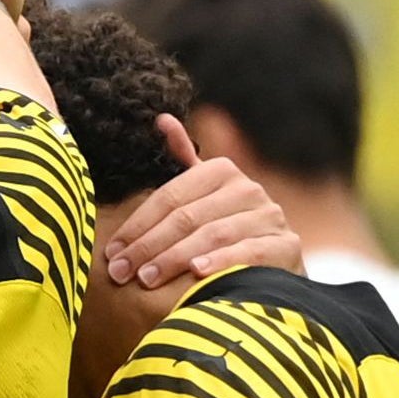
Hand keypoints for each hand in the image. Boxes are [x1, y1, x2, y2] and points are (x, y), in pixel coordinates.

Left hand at [103, 127, 301, 288]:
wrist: (277, 264)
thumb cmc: (228, 231)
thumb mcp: (204, 194)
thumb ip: (182, 160)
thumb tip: (162, 118)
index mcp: (222, 171)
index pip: (170, 196)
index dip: (137, 224)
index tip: (113, 251)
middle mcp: (248, 188)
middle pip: (187, 217)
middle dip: (148, 246)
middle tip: (122, 271)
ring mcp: (269, 217)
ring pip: (213, 234)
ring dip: (175, 258)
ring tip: (147, 278)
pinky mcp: (286, 245)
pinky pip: (247, 252)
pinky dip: (221, 261)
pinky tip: (196, 273)